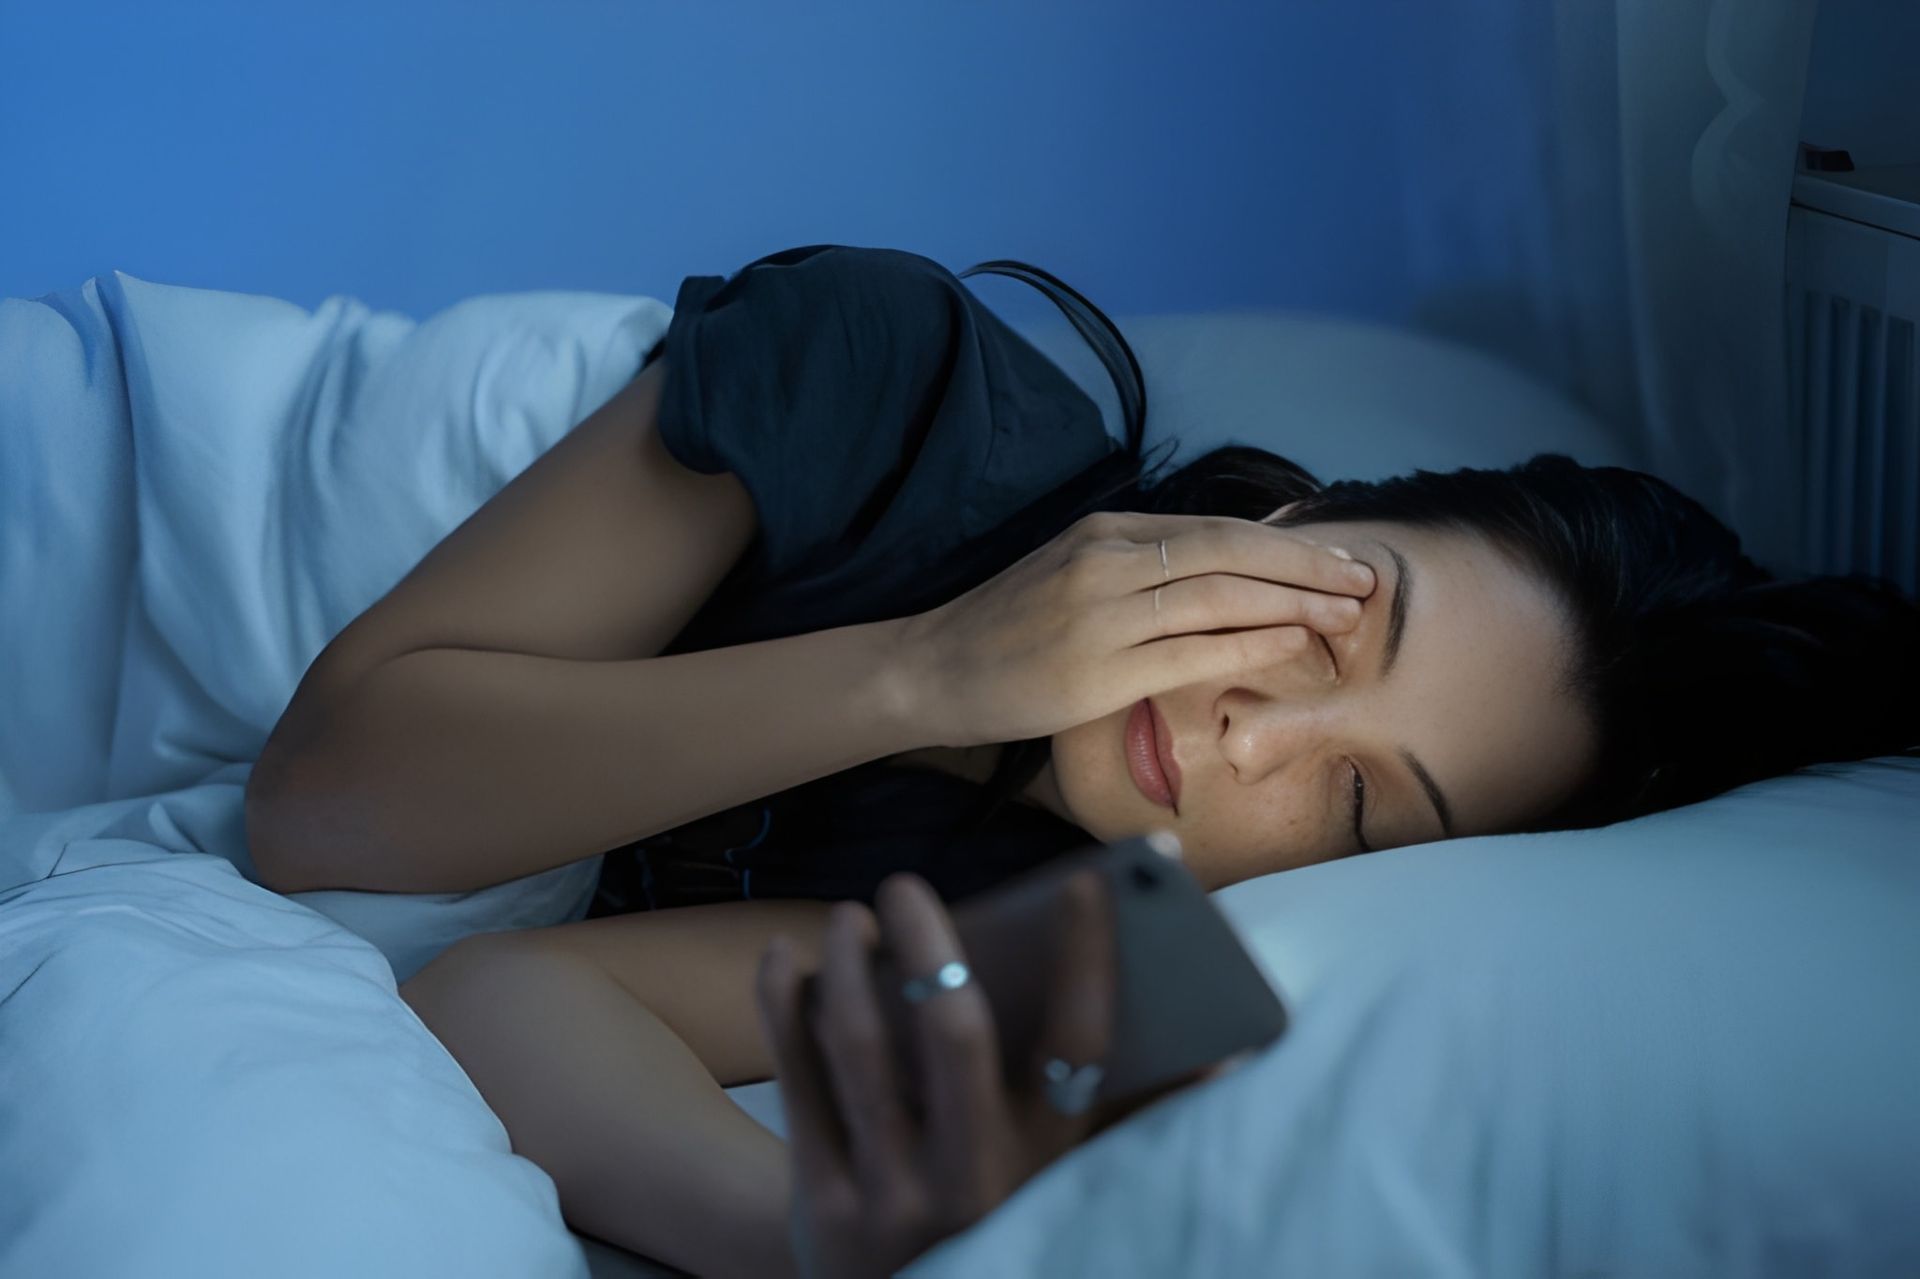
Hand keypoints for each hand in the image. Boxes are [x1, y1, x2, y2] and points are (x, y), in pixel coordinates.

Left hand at [755, 872, 1115, 1278]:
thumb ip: (1126, 1118)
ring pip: (862, 1050)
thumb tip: (1224, 1057)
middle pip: (953, 1033)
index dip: (1088, 958)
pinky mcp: (823, 1204)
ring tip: (850, 917)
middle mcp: (975, 1179)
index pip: (1079, 1044)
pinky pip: (798, 1084)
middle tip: (905, 886)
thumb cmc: (994, 1221)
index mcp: (1047, 1161)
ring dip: (849, 965)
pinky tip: (784, 958)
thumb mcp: (1062, 1187)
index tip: (1082, 885)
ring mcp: (892, 1195)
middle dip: (929, 942)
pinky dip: (784, 1009)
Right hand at [896, 510, 1377, 747]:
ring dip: (1295, 604)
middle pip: (1230, 552)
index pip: (1215, 529)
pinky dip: (1252, 645)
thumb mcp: (1071, 575)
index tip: (1336, 557)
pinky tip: (1294, 644)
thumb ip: (1138, 569)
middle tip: (1367, 579)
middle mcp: (1107, 560)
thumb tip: (1220, 578)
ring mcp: (1101, 614)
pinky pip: (1193, 652)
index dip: (1285, 543)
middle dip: (1308, 566)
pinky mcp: (1096, 670)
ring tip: (1349, 613)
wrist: (931, 669)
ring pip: (1220, 597)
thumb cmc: (1006, 630)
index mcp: (1105, 533)